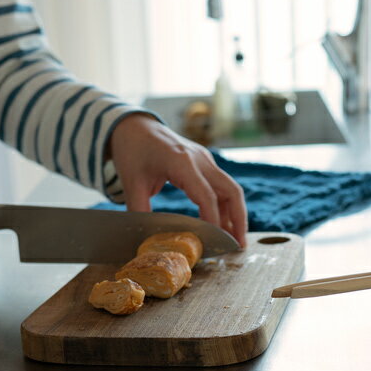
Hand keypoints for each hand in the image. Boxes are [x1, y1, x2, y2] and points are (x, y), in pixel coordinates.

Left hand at [107, 114, 247, 246]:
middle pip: (231, 191)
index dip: (213, 222)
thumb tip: (147, 240)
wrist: (135, 125)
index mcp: (181, 162)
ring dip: (235, 214)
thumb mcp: (131, 183)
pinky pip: (222, 185)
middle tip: (238, 245)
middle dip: (238, 220)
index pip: (206, 196)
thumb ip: (140, 211)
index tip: (215, 243)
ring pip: (231, 188)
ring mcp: (205, 159)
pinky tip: (222, 223)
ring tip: (233, 240)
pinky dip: (225, 205)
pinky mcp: (205, 162)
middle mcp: (200, 159)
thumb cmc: (132, 151)